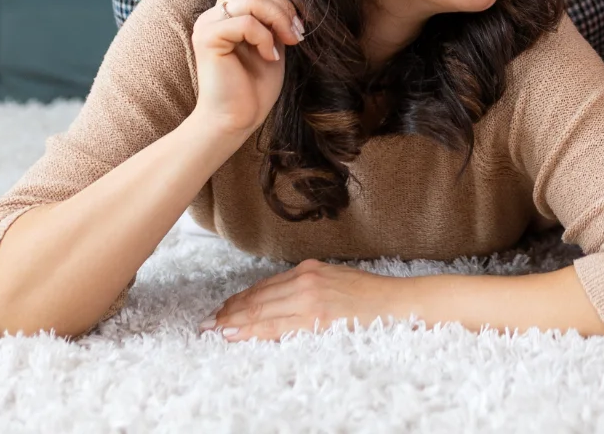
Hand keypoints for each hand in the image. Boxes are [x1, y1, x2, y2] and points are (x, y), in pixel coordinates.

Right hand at [188, 0, 301, 140]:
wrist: (238, 119)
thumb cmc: (256, 84)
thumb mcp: (274, 39)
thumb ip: (275, 13)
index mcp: (228, 10)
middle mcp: (214, 13)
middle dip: (287, 4)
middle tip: (299, 32)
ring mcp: (208, 24)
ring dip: (281, 18)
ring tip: (291, 41)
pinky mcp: (208, 39)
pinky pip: (245, 22)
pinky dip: (265, 38)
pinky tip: (270, 57)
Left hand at [203, 259, 415, 340]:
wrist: (397, 303)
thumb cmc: (370, 296)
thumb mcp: (333, 281)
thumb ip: (306, 288)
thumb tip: (277, 302)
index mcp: (309, 270)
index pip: (263, 287)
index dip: (239, 300)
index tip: (220, 310)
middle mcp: (305, 280)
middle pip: (257, 299)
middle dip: (229, 312)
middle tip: (206, 323)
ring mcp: (310, 299)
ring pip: (261, 311)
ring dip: (233, 322)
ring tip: (214, 330)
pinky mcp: (316, 317)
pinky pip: (276, 326)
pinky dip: (252, 331)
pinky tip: (235, 334)